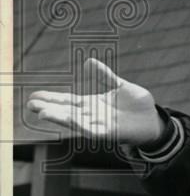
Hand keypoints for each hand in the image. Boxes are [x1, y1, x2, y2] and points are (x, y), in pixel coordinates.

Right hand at [27, 58, 164, 145]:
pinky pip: (92, 130)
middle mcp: (93, 115)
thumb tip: (88, 62)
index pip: (68, 101)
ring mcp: (100, 125)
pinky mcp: (111, 134)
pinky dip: (81, 125)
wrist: (153, 119)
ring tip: (42, 113)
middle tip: (30, 104)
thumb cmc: (136, 104)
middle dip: (49, 108)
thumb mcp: (120, 86)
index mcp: (93, 104)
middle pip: (67, 111)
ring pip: (76, 122)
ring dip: (59, 117)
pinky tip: (70, 119)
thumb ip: (105, 76)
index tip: (34, 95)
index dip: (52, 98)